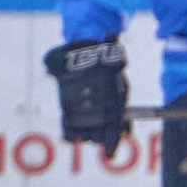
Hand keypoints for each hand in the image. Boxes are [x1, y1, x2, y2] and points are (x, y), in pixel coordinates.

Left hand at [43, 37, 128, 152]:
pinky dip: (69, 131)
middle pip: (103, 131)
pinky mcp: (71, 108)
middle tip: (92, 136)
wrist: (86, 51)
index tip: (109, 153)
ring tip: (77, 134)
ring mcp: (88, 109)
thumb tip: (113, 32)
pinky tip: (67, 133)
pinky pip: (71, 125)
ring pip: (88, 130)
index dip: (115, 139)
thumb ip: (111, 44)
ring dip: (84, 134)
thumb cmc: (100, 53)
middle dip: (98, 136)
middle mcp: (105, 108)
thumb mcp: (108, 48)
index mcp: (116, 99)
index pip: (119, 125)